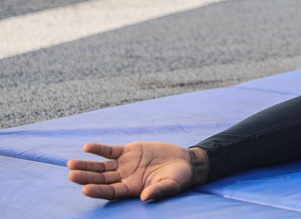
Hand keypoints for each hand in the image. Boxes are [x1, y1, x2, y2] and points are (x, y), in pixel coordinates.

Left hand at [67, 142, 201, 201]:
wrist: (184, 162)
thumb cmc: (179, 178)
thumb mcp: (171, 185)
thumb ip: (158, 191)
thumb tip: (145, 197)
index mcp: (131, 189)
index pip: (110, 191)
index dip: (97, 191)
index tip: (85, 189)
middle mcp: (124, 178)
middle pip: (100, 179)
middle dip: (85, 177)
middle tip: (71, 175)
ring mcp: (124, 164)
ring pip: (101, 166)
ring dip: (86, 165)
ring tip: (71, 163)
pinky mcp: (129, 151)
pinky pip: (110, 151)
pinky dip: (99, 149)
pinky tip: (87, 147)